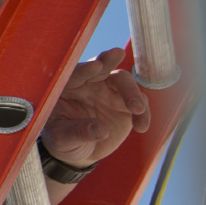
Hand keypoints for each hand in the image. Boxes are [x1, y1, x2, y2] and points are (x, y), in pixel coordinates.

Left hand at [41, 48, 150, 166]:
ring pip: (123, 81)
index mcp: (67, 87)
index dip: (85, 69)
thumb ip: (77, 133)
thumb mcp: (62, 140)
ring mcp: (108, 92)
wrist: (77, 151)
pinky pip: (139, 103)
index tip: (95, 66)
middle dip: (108, 59)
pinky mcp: (125, 104)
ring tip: (137, 109)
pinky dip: (143, 113)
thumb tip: (100, 131)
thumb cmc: (62, 140)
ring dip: (132, 92)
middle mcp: (88, 84)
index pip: (75, 74)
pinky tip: (141, 127)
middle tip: (117, 53)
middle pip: (101, 67)